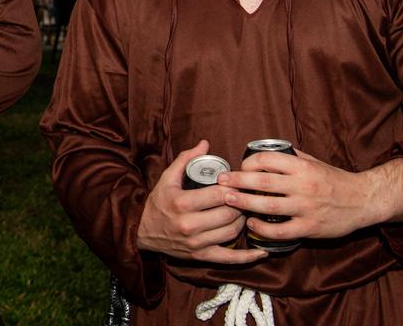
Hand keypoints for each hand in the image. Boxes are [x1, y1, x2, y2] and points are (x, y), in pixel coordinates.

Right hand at [136, 140, 265, 264]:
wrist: (141, 231)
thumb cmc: (157, 203)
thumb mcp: (167, 179)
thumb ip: (185, 160)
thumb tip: (205, 143)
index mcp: (182, 203)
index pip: (219, 194)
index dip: (235, 187)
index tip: (241, 182)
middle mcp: (189, 225)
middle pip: (229, 214)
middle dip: (242, 204)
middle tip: (246, 196)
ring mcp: (196, 243)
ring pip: (232, 232)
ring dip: (243, 221)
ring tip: (245, 211)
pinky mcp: (200, 256)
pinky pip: (229, 259)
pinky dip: (248, 257)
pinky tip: (261, 251)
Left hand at [219, 151, 402, 240]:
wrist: (364, 200)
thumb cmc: (335, 180)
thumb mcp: (314, 161)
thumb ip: (291, 157)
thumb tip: (264, 152)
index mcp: (302, 166)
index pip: (267, 159)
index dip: (248, 163)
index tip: (239, 167)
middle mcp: (303, 185)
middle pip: (262, 182)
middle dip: (237, 181)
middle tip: (220, 182)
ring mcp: (306, 208)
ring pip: (267, 206)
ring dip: (243, 203)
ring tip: (227, 200)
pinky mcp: (309, 228)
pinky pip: (280, 230)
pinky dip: (262, 228)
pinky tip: (251, 224)